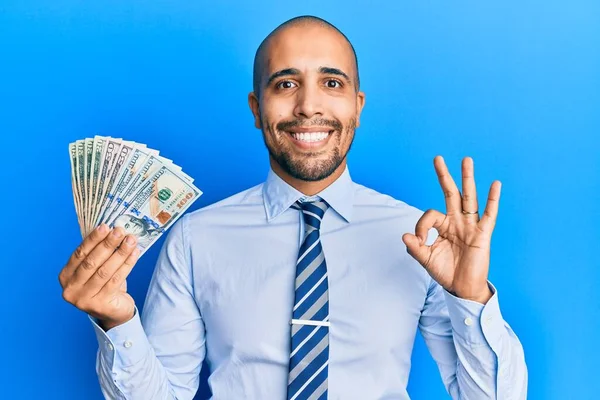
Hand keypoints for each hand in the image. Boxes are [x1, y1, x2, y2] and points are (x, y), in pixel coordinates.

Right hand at [59, 224, 139, 330]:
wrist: (113, 311)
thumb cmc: (104, 285)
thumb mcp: (95, 269)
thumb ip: (97, 253)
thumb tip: (111, 229)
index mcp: (65, 276)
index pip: (79, 254)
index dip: (93, 239)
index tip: (105, 226)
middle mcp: (70, 289)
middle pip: (91, 262)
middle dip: (108, 244)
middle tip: (120, 231)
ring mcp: (84, 299)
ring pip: (105, 271)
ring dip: (120, 253)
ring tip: (131, 240)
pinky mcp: (100, 305)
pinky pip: (116, 280)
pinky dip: (127, 265)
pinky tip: (134, 254)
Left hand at [402, 156, 500, 303]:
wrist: (462, 288)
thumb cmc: (445, 271)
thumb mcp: (426, 258)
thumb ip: (415, 247)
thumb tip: (405, 235)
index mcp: (443, 225)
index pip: (430, 214)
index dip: (421, 226)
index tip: (419, 240)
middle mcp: (457, 221)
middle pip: (450, 193)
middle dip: (444, 176)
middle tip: (437, 158)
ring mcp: (470, 225)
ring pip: (469, 198)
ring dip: (467, 178)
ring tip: (466, 160)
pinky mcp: (482, 234)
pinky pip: (489, 214)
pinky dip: (493, 199)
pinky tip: (495, 184)